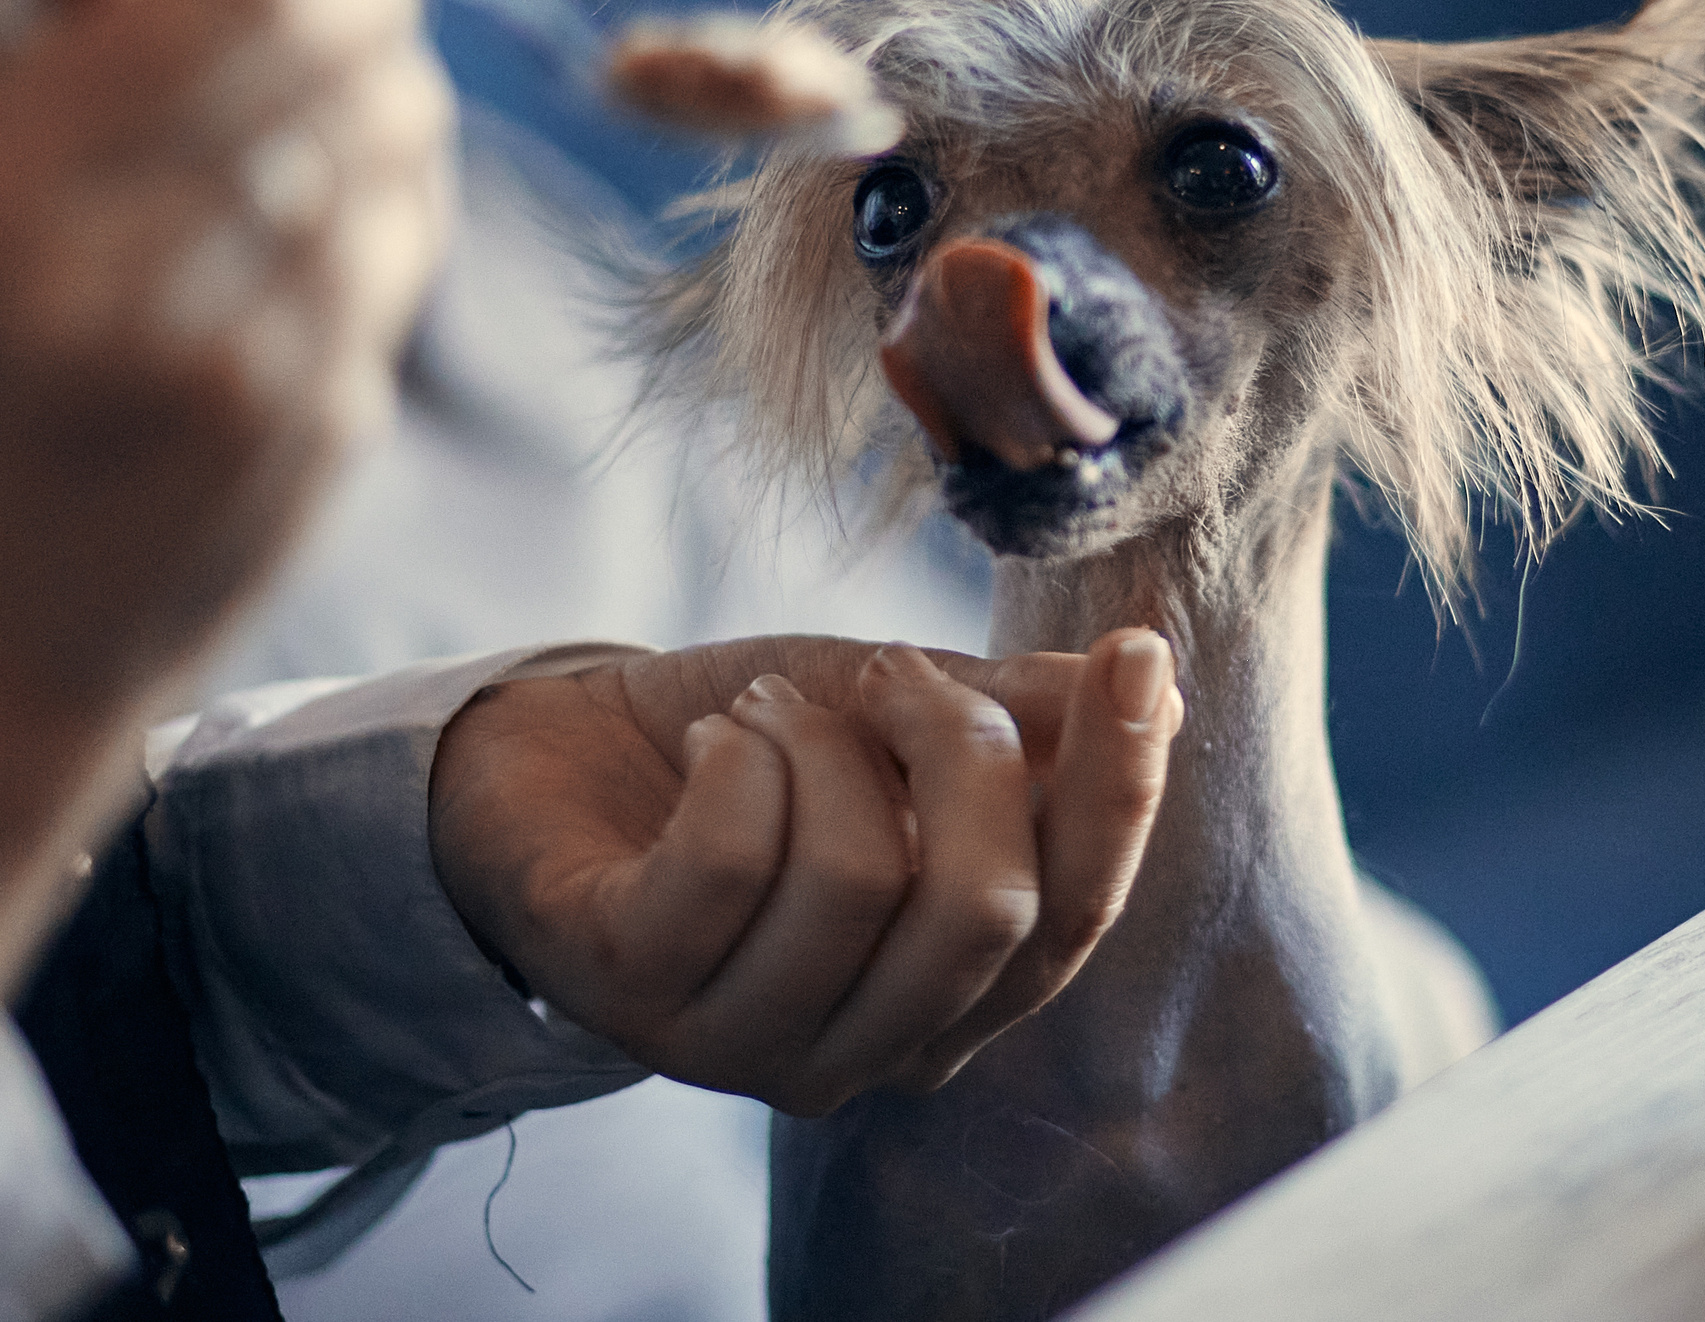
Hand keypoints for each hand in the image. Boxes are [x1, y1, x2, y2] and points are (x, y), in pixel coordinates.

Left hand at [430, 632, 1178, 1114]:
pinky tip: (704, 745)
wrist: (546, 755)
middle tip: (887, 672)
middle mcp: (860, 1049)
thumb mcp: (884, 717)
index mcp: (947, 993)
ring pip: (856, 875)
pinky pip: (730, 861)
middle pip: (984, 908)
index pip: (1075, 916)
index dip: (1118, 789)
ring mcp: (740, 1042)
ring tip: (762, 715)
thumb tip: (1159, 694)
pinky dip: (733, 760)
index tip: (1138, 656)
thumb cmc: (733, 751)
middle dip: (956, 747)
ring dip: (817, 743)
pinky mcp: (632, 991)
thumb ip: (1010, 720)